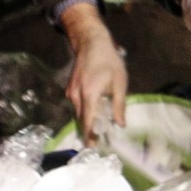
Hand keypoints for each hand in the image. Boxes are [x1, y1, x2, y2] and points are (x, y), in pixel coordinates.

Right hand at [60, 2, 127, 146]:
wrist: (92, 42)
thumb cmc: (109, 61)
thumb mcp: (119, 82)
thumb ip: (119, 105)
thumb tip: (120, 125)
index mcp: (89, 95)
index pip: (87, 122)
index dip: (90, 136)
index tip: (93, 148)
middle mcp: (76, 96)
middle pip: (82, 118)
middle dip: (89, 130)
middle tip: (99, 141)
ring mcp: (71, 92)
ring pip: (79, 111)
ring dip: (88, 119)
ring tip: (99, 128)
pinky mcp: (70, 88)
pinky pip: (78, 104)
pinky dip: (86, 109)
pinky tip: (96, 110)